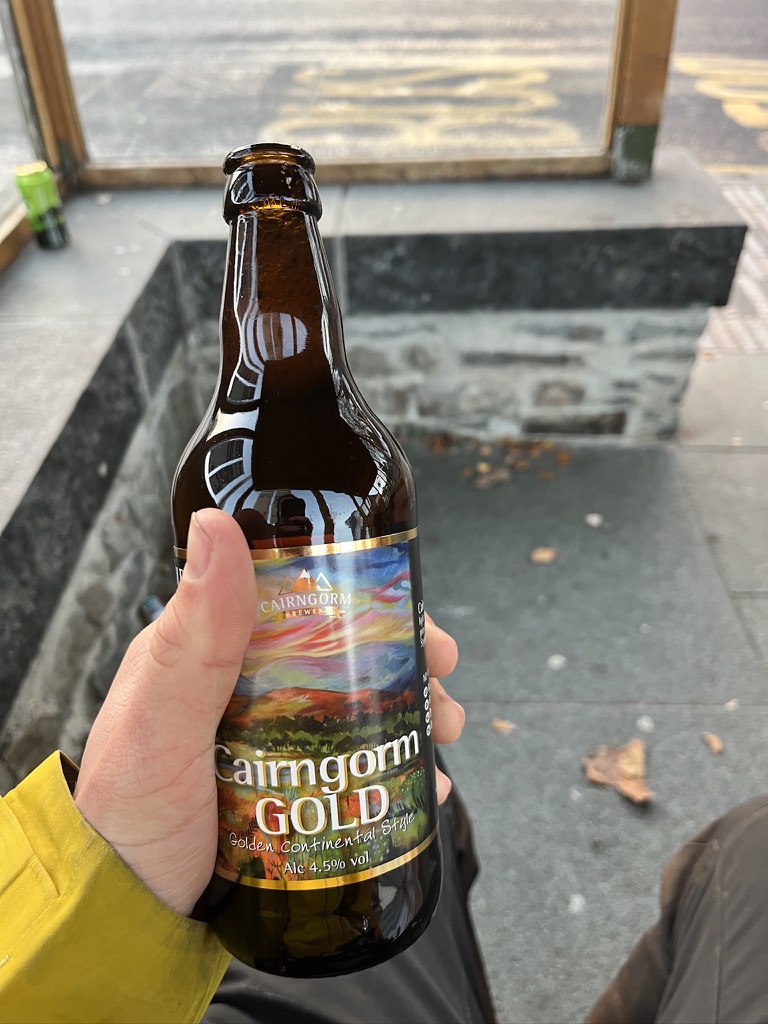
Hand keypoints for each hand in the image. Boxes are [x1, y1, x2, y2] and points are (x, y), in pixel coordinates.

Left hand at [74, 509, 463, 916]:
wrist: (127, 916)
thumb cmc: (130, 815)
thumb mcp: (160, 721)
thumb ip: (194, 634)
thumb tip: (218, 523)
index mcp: (212, 646)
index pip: (300, 592)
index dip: (366, 590)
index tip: (414, 608)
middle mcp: (247, 682)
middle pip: (344, 647)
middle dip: (405, 654)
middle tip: (442, 679)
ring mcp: (273, 734)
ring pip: (360, 700)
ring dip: (412, 706)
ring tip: (445, 734)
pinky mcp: (292, 784)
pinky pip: (358, 759)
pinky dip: (398, 762)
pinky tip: (427, 783)